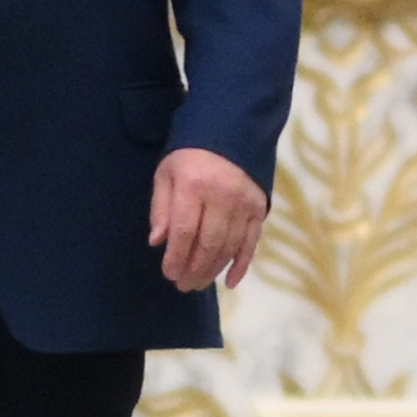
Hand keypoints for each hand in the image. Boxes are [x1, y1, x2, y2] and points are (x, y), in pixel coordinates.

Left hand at [150, 149, 266, 296]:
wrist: (230, 131)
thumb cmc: (190, 155)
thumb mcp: (167, 173)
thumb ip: (161, 207)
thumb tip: (157, 242)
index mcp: (194, 185)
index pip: (185, 231)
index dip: (176, 257)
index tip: (169, 273)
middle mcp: (222, 196)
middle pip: (208, 244)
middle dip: (194, 269)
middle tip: (183, 286)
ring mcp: (244, 203)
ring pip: (229, 247)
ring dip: (213, 270)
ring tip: (199, 284)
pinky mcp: (259, 208)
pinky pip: (251, 242)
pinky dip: (241, 265)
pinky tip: (230, 282)